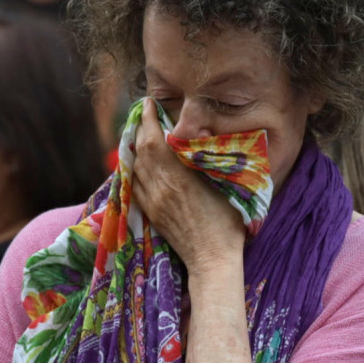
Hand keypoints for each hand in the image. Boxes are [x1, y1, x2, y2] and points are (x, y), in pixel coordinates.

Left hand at [132, 101, 244, 270]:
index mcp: (178, 177)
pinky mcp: (151, 213)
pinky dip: (135, 167)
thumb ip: (212, 161)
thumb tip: (204, 137)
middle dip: (141, 128)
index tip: (149, 103)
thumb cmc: (228, 223)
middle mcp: (160, 187)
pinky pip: (135, 184)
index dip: (148, 119)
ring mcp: (153, 201)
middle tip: (146, 113)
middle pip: (141, 150)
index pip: (154, 140)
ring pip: (135, 166)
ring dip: (136, 147)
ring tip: (142, 133)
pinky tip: (140, 162)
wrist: (212, 259)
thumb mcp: (226, 186)